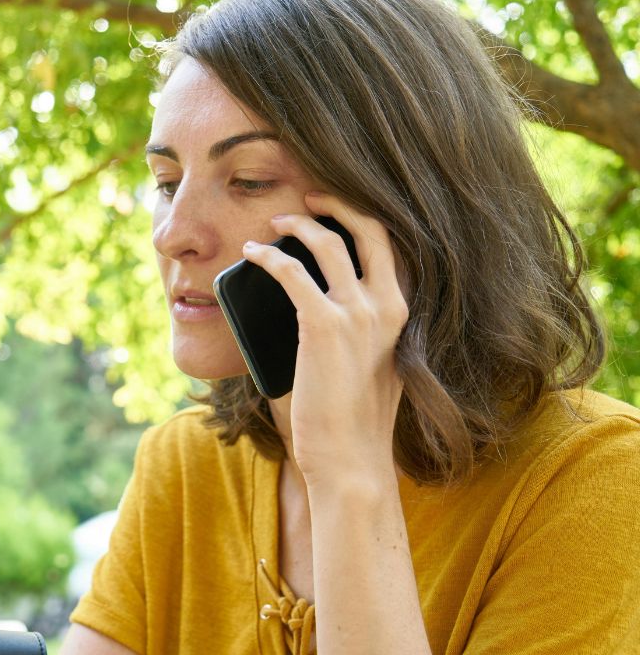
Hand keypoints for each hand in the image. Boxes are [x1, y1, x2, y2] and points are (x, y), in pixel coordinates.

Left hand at [240, 191, 407, 492]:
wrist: (351, 459)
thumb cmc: (351, 421)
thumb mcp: (368, 365)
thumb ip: (355, 332)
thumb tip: (314, 306)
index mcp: (402, 315)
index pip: (392, 248)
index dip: (364, 219)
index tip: (338, 208)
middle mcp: (387, 306)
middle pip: (370, 230)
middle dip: (339, 204)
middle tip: (311, 196)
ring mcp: (359, 314)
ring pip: (328, 243)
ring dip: (298, 224)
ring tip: (274, 223)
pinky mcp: (324, 325)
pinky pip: (291, 273)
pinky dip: (269, 257)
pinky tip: (252, 254)